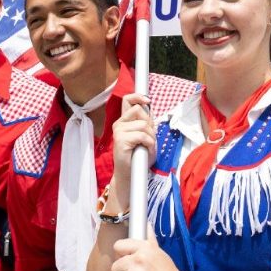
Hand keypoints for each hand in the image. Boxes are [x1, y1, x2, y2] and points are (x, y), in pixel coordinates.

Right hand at [110, 93, 155, 208]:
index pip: (127, 100)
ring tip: (148, 146)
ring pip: (143, 124)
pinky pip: (142, 135)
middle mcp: (119, 123)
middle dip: (150, 124)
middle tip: (149, 138)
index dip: (138, 96)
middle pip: (139, 111)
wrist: (130, 174)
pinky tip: (146, 150)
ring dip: (151, 136)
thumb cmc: (138, 156)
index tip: (147, 100)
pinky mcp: (121, 139)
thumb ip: (145, 123)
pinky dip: (149, 143)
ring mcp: (119, 131)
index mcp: (124, 121)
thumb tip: (150, 110)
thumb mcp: (145, 136)